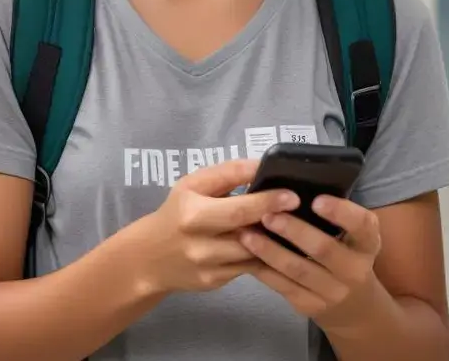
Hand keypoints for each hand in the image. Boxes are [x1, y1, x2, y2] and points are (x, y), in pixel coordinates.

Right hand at [131, 159, 298, 296]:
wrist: (150, 257)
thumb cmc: (177, 211)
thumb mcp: (193, 184)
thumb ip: (227, 174)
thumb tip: (262, 165)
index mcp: (193, 213)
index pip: (238, 208)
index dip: (268, 201)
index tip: (292, 195)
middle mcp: (200, 243)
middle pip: (248, 234)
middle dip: (276, 220)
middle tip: (299, 209)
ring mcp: (208, 267)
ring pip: (252, 255)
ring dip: (273, 241)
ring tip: (290, 225)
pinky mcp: (214, 283)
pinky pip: (247, 269)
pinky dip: (262, 256)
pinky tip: (275, 246)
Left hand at [239, 194, 381, 330]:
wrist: (354, 304)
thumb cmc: (344, 252)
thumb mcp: (352, 235)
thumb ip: (332, 214)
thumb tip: (290, 186)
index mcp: (367, 243)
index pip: (362, 225)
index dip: (341, 212)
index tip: (316, 200)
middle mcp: (355, 269)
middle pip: (323, 248)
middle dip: (293, 230)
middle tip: (267, 213)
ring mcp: (333, 292)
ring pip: (297, 269)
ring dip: (269, 250)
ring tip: (246, 233)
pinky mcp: (310, 306)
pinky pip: (282, 286)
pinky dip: (262, 268)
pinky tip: (245, 254)